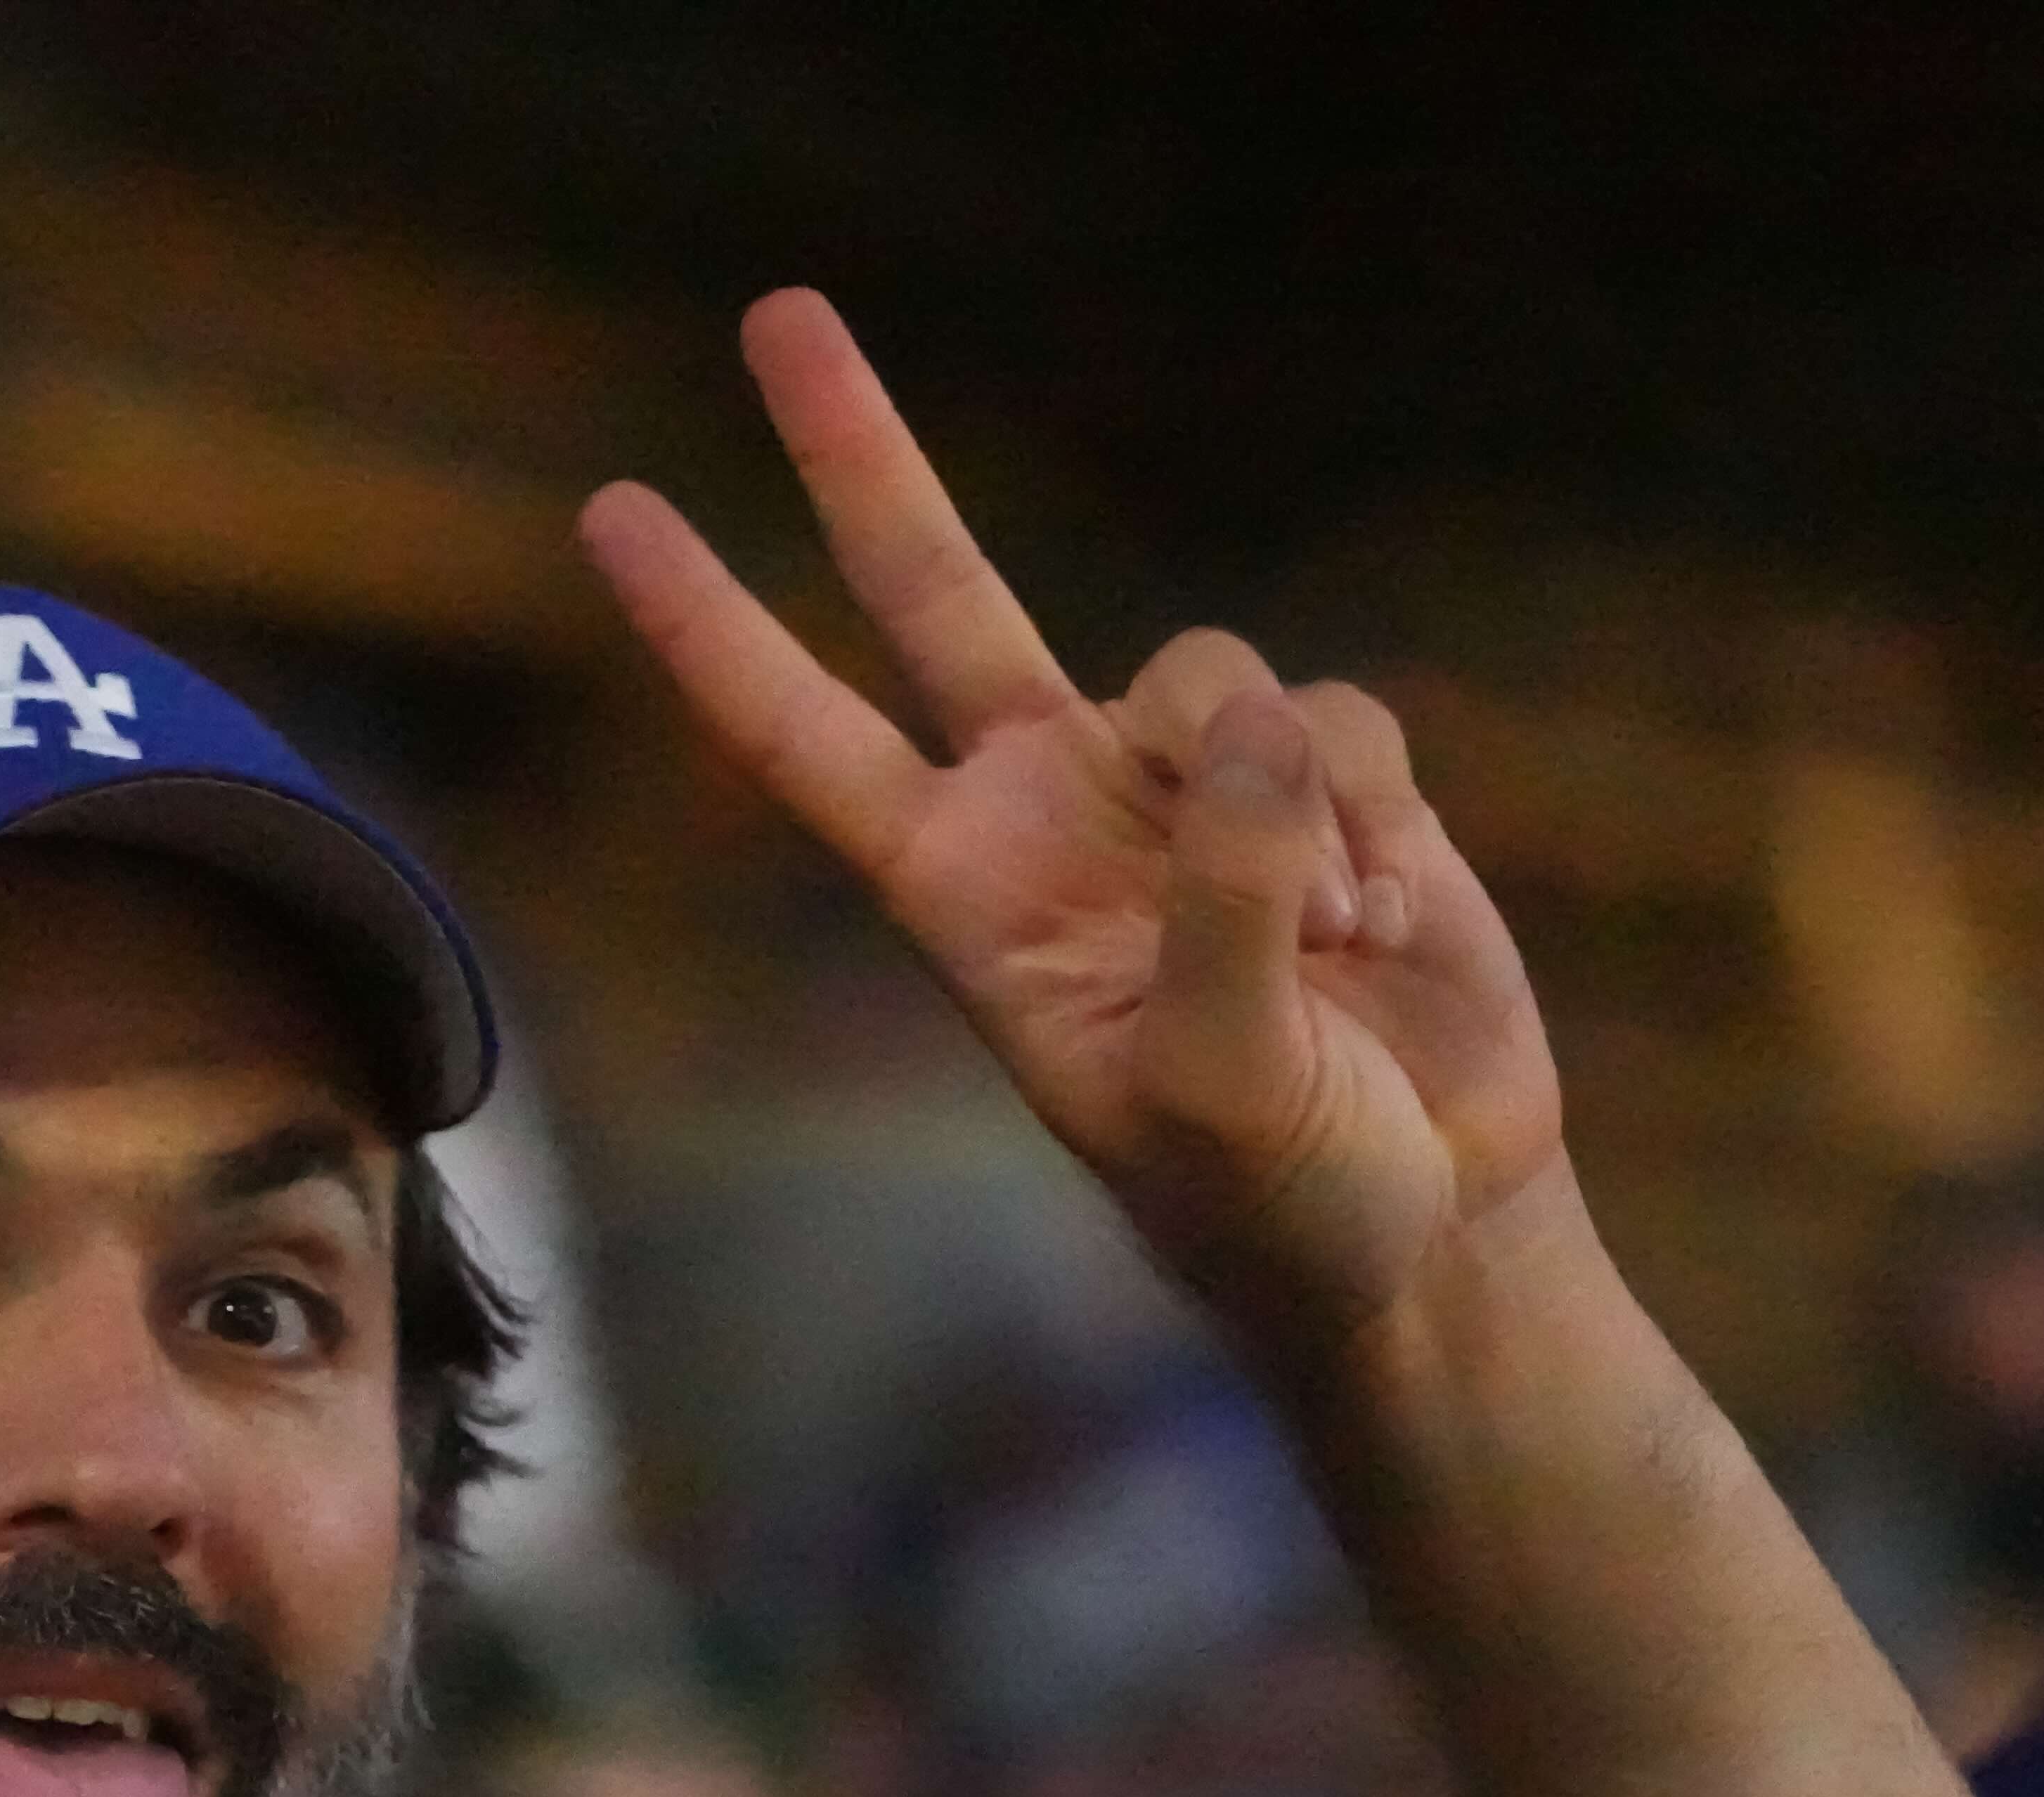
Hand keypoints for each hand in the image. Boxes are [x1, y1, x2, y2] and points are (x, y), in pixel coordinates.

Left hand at [578, 291, 1564, 1353]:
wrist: (1429, 1235)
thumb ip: (1216, 898)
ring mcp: (1181, 787)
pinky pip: (1336, 719)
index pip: (804, 743)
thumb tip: (1237, 723)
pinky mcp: (1321, 781)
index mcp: (968, 900)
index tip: (614, 518)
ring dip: (1286, 803)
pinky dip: (1377, 813)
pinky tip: (1392, 926)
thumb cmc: (1283, 1203)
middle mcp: (1051, 815)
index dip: (713, 633)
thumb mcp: (1221, 1085)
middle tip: (774, 315)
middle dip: (862, 458)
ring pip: (1200, 670)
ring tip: (1331, 944)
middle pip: (936, 596)